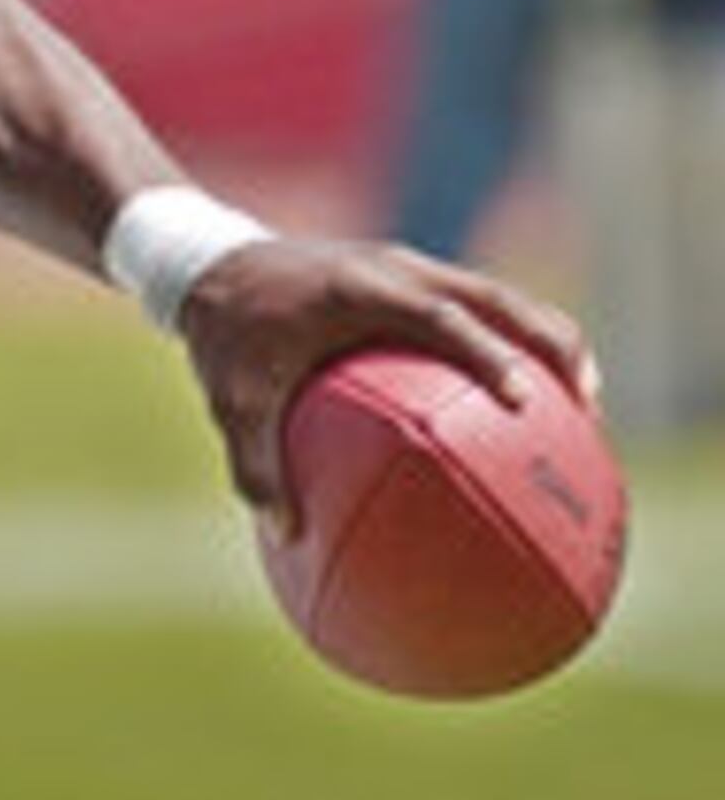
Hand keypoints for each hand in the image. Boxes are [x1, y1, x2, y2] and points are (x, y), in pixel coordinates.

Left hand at [174, 236, 599, 514]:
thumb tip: (285, 534)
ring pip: (500, 296)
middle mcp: (398, 269)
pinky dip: (510, 339)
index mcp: (361, 290)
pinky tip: (525, 395)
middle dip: (553, 344)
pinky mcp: (412, 275)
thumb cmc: (226, 337)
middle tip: (587, 406)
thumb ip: (255, 465)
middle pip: (499, 297)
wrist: (212, 265)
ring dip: (544, 339)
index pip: (443, 317)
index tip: (529, 400)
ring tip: (581, 403)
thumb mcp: (232, 401)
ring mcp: (410, 266)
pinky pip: (476, 303)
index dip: (491, 355)